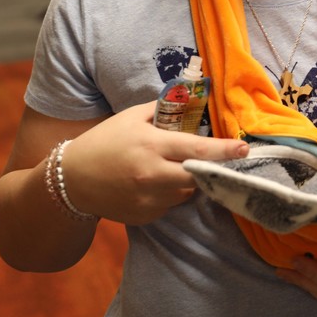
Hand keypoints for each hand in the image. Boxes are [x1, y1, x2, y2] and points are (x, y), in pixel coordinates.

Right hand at [60, 101, 248, 224]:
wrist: (71, 179)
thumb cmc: (104, 141)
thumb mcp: (132, 117)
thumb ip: (162, 109)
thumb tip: (188, 100)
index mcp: (152, 146)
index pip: (197, 149)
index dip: (224, 150)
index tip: (244, 149)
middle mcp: (152, 175)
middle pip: (198, 176)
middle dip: (206, 167)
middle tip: (207, 158)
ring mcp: (148, 199)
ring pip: (187, 192)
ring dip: (187, 179)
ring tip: (169, 165)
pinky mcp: (144, 216)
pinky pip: (171, 205)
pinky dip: (171, 193)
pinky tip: (154, 181)